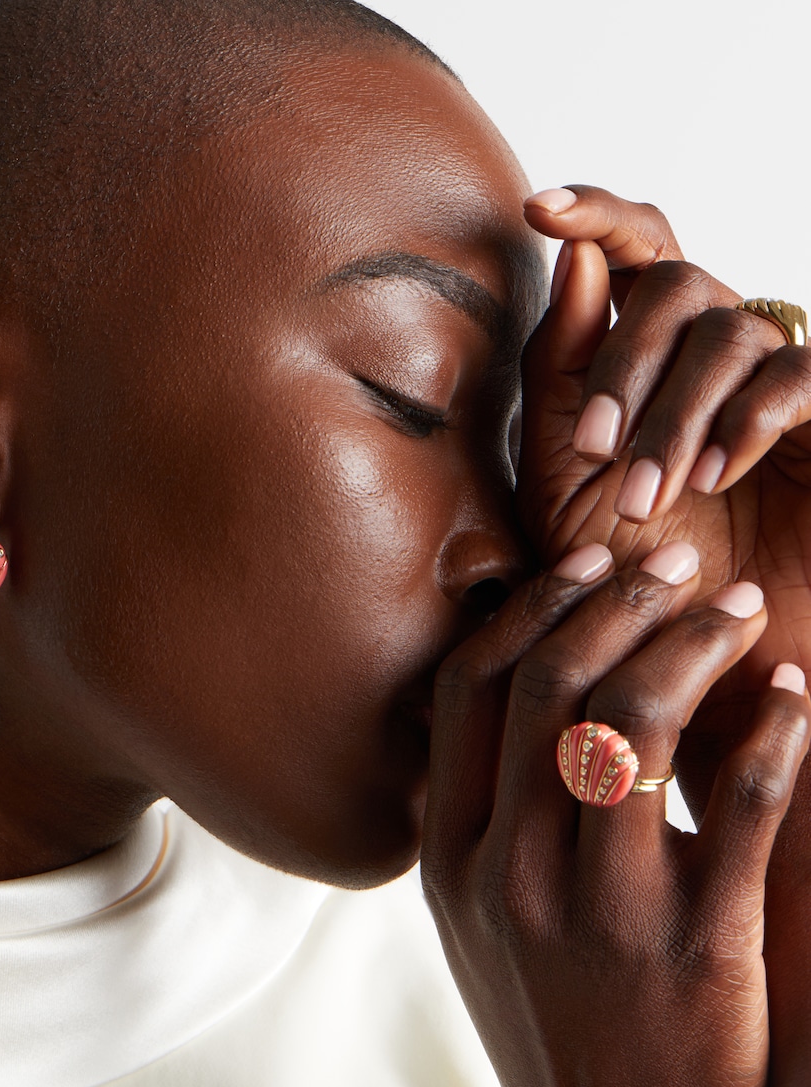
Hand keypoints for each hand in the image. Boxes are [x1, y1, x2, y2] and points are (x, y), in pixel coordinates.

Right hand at [421, 543, 810, 1086]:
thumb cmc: (548, 1031)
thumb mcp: (475, 924)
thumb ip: (479, 818)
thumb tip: (514, 702)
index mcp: (447, 858)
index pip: (469, 690)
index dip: (531, 609)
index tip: (586, 564)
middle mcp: (508, 874)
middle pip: (548, 687)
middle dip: (615, 601)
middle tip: (674, 564)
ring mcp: (596, 914)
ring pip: (632, 727)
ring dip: (693, 645)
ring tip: (738, 610)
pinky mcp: (695, 951)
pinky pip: (743, 809)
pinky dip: (773, 732)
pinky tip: (796, 696)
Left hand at [514, 186, 810, 814]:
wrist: (695, 647)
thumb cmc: (622, 564)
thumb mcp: (563, 474)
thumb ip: (560, 370)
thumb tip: (577, 261)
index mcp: (648, 353)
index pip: (638, 249)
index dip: (596, 212)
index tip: (534, 207)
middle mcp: (713, 351)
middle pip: (678, 281)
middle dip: (626, 363)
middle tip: (597, 451)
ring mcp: (775, 379)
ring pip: (730, 330)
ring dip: (675, 411)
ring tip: (649, 495)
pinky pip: (795, 375)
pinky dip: (743, 417)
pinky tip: (714, 474)